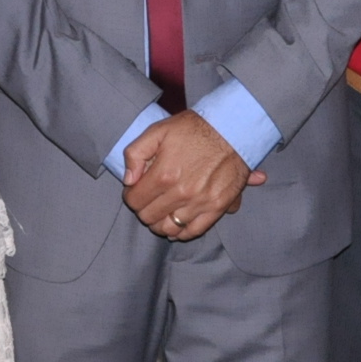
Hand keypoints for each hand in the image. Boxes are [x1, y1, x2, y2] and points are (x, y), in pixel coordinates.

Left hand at [121, 111, 266, 239]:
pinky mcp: (217, 207)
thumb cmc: (193, 129)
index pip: (135, 200)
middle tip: (147, 198)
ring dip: (159, 222)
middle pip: (149, 217)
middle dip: (143, 209)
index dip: (130, 196)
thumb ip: (135, 154)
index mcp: (164, 174)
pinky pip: (194, 231)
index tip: (135, 189)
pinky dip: (181, 233)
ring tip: (160, 211)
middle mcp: (182, 193)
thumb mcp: (157, 131)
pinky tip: (175, 224)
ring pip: (169, 228)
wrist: (232, 129)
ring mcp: (201, 202)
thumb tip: (128, 180)